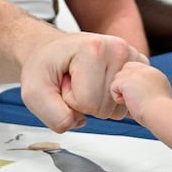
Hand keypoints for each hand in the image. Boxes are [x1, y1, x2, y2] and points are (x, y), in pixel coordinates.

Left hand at [20, 34, 144, 132]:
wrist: (51, 49)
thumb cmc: (44, 66)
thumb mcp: (34, 92)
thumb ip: (53, 115)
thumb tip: (78, 122)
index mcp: (93, 49)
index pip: (87, 103)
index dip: (70, 101)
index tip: (64, 83)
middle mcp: (117, 49)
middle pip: (104, 108)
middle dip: (84, 103)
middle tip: (74, 82)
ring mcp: (131, 57)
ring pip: (117, 109)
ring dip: (97, 102)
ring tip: (85, 81)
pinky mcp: (138, 67)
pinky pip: (127, 104)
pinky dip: (110, 100)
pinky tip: (99, 83)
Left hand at [110, 61, 171, 125]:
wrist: (161, 114)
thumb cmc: (159, 113)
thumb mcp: (157, 97)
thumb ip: (146, 91)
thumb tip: (132, 97)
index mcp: (155, 74)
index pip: (137, 68)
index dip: (132, 80)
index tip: (135, 94)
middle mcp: (147, 70)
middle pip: (126, 69)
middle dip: (124, 82)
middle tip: (130, 98)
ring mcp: (137, 73)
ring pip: (118, 77)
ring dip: (121, 91)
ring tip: (131, 102)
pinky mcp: (127, 81)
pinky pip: (113, 86)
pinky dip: (117, 97)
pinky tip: (128, 103)